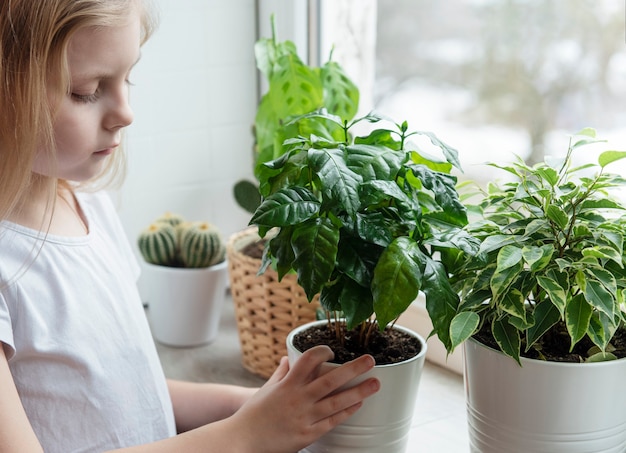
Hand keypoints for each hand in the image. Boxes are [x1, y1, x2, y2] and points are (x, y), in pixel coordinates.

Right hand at [229, 345, 378, 452]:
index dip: (322, 352)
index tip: (333, 351)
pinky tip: (359, 404)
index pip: (308, 359)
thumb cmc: (254, 414)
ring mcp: (304, 417)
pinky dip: (346, 411)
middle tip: (371, 360)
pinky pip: (332, 421)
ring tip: (375, 383)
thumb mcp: (266, 389)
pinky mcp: (308, 434)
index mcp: (287, 384)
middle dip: (353, 368)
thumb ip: (280, 374)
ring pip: (337, 401)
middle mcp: (298, 398)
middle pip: (331, 379)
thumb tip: (287, 359)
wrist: (243, 441)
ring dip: (359, 391)